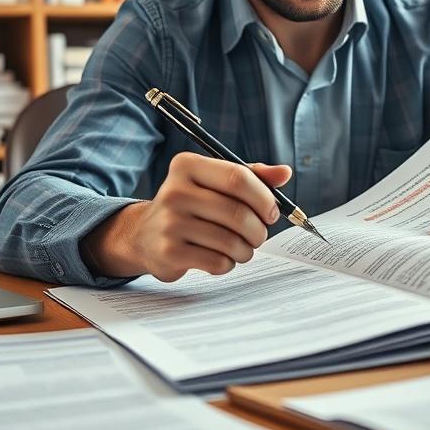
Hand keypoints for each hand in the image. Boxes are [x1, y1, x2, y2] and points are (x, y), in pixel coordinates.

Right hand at [82, 154, 291, 281]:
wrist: (145, 234)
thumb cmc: (191, 205)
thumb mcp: (215, 182)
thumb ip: (251, 176)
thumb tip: (285, 172)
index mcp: (188, 165)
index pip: (238, 177)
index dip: (264, 198)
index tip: (272, 212)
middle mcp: (174, 190)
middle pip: (237, 213)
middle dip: (258, 230)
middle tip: (259, 235)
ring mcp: (169, 222)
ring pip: (230, 241)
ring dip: (245, 250)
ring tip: (241, 248)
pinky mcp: (168, 252)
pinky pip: (217, 262)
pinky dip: (228, 264)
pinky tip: (220, 258)